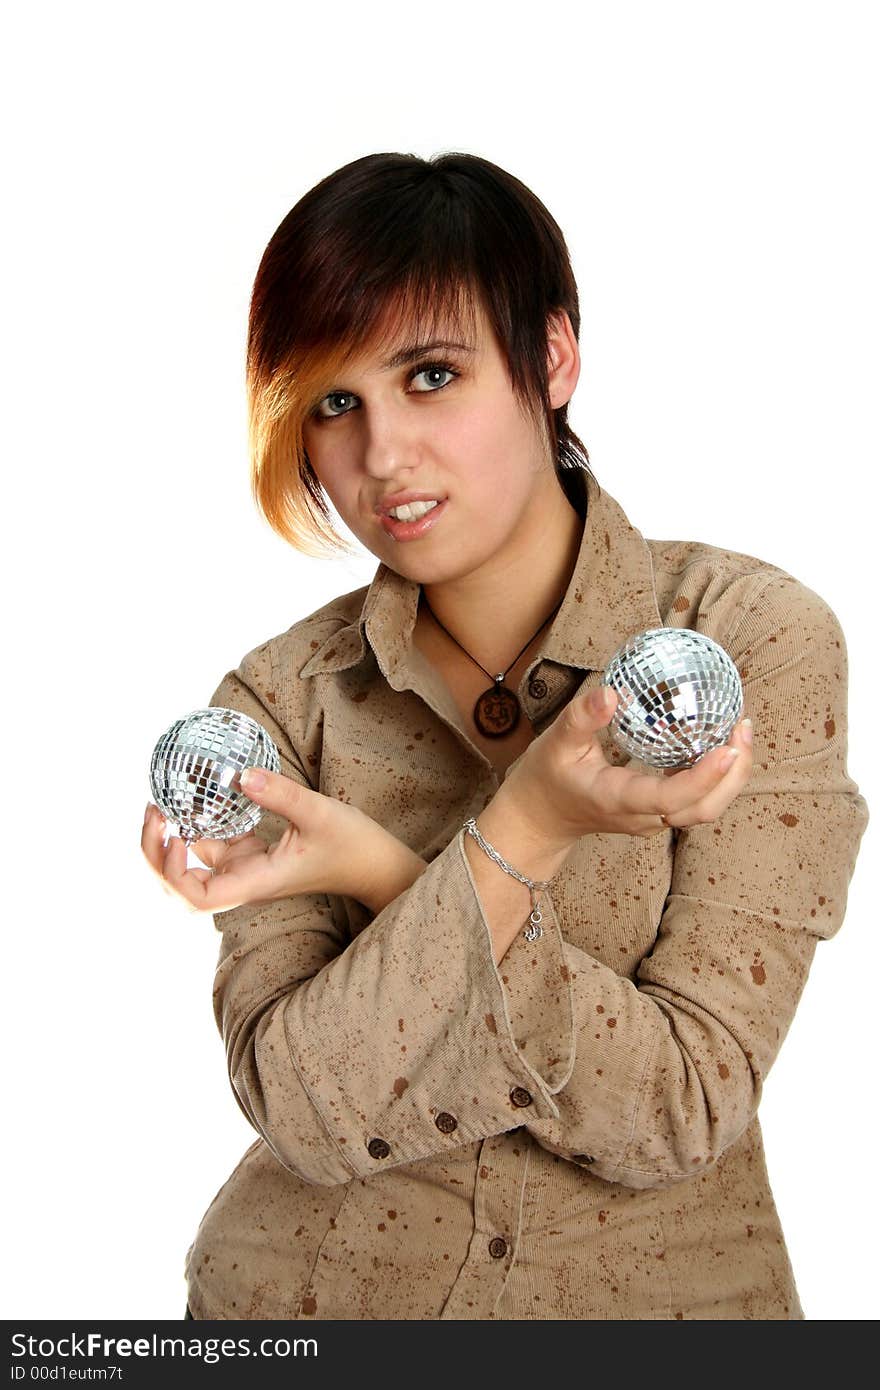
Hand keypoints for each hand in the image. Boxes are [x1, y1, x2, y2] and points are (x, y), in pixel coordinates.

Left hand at [141, 770, 393, 914]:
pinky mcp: (254, 854)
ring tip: (160, 804)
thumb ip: (280, 794)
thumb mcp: (320, 814)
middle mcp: (244, 880)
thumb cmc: (353, 847)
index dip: (172, 872)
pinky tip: (194, 798)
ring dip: (171, 839)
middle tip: (152, 812)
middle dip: (156, 854)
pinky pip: (214, 844)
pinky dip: (198, 825)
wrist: (375, 864)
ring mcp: (246, 868)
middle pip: (182, 886)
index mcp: (256, 882)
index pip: (197, 897)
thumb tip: (240, 775)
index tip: (171, 834)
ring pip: (193, 863)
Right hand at [501, 687, 753, 850]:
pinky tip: (721, 743)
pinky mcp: (659, 814)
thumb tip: (612, 693)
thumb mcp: (556, 743)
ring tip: (740, 732)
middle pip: (703, 809)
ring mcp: (653, 820)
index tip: (728, 747)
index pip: (670, 799)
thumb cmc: (547, 778)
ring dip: (731, 776)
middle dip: (733, 774)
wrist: (541, 817)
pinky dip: (719, 777)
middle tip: (742, 727)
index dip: (704, 777)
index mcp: (618, 800)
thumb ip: (582, 717)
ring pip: (706, 809)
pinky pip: (698, 801)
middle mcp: (642, 817)